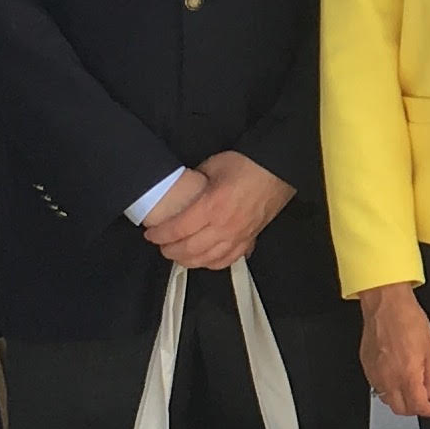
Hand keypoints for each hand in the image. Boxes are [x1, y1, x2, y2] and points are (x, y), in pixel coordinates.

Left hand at [144, 152, 294, 267]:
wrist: (278, 170)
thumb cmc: (250, 165)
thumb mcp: (212, 166)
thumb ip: (194, 181)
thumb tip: (181, 189)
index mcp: (212, 206)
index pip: (177, 230)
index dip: (159, 235)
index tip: (151, 234)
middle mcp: (224, 226)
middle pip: (189, 249)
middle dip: (169, 250)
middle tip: (161, 245)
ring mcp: (238, 235)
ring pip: (207, 259)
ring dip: (188, 260)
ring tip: (178, 255)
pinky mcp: (249, 239)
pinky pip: (228, 260)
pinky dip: (213, 263)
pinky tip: (204, 260)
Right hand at [358, 284, 429, 418]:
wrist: (386, 305)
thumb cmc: (408, 320)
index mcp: (407, 374)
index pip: (417, 405)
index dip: (428, 411)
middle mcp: (388, 377)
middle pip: (399, 408)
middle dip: (413, 410)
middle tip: (424, 403)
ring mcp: (374, 373)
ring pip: (386, 400)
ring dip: (400, 401)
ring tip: (411, 391)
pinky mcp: (366, 366)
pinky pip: (376, 387)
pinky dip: (388, 389)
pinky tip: (396, 380)